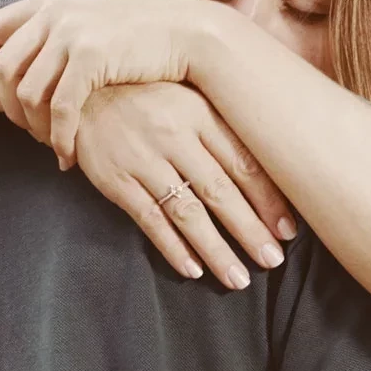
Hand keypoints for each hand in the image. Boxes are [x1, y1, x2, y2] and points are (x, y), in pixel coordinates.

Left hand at [0, 0, 218, 159]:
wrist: (192, 32)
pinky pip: (60, 108)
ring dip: (35, 129)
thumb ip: (60, 32)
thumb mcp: (93, 20)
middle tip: (23, 135)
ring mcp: (72, 31)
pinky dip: (60, 137)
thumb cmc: (146, 34)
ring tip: (52, 147)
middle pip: (3, 68)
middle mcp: (54, 10)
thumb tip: (31, 61)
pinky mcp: (92, 55)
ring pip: (28, 93)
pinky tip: (68, 156)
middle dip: (5, 109)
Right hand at [73, 82, 297, 286]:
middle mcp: (174, 136)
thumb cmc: (148, 95)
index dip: (269, 199)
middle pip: (220, 191)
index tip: (288, 229)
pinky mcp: (115, 179)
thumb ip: (223, 126)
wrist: (82, 91)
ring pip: (187, 212)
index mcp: (199, 113)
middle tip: (273, 260)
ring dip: (216, 250)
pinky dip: (172, 247)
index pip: (243, 162)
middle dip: (250, 231)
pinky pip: (150, 219)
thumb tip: (272, 163)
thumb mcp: (188, 97)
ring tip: (238, 279)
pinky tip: (193, 269)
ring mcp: (143, 159)